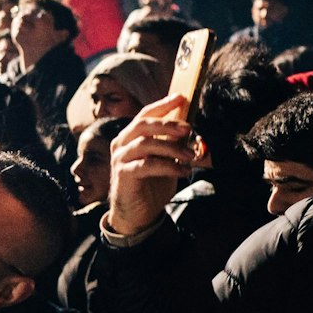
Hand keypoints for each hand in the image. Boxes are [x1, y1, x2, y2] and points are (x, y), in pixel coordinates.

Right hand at [106, 95, 193, 236]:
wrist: (138, 214)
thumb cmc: (151, 184)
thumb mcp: (165, 160)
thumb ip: (172, 144)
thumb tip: (189, 128)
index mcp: (130, 136)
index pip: (144, 115)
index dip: (162, 105)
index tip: (181, 97)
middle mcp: (121, 144)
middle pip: (142, 125)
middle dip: (168, 124)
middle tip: (188, 128)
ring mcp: (120, 159)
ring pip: (145, 143)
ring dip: (172, 147)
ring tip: (191, 155)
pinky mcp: (123, 175)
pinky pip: (146, 165)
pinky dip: (168, 166)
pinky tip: (184, 171)